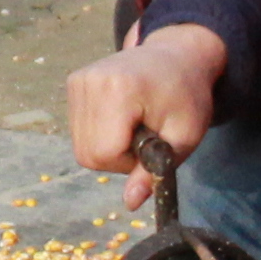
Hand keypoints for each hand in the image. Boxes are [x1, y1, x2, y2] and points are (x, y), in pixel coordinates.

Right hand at [64, 24, 225, 186]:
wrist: (177, 55)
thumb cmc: (186, 96)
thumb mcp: (184, 137)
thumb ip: (155, 171)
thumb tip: (130, 204)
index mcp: (119, 90)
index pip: (104, 153)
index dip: (129, 162)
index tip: (151, 145)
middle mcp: (89, 81)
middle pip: (88, 153)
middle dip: (117, 158)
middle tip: (144, 139)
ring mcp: (78, 80)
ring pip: (81, 146)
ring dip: (108, 147)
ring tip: (134, 126)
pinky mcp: (73, 82)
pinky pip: (78, 130)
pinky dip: (99, 134)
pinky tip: (121, 118)